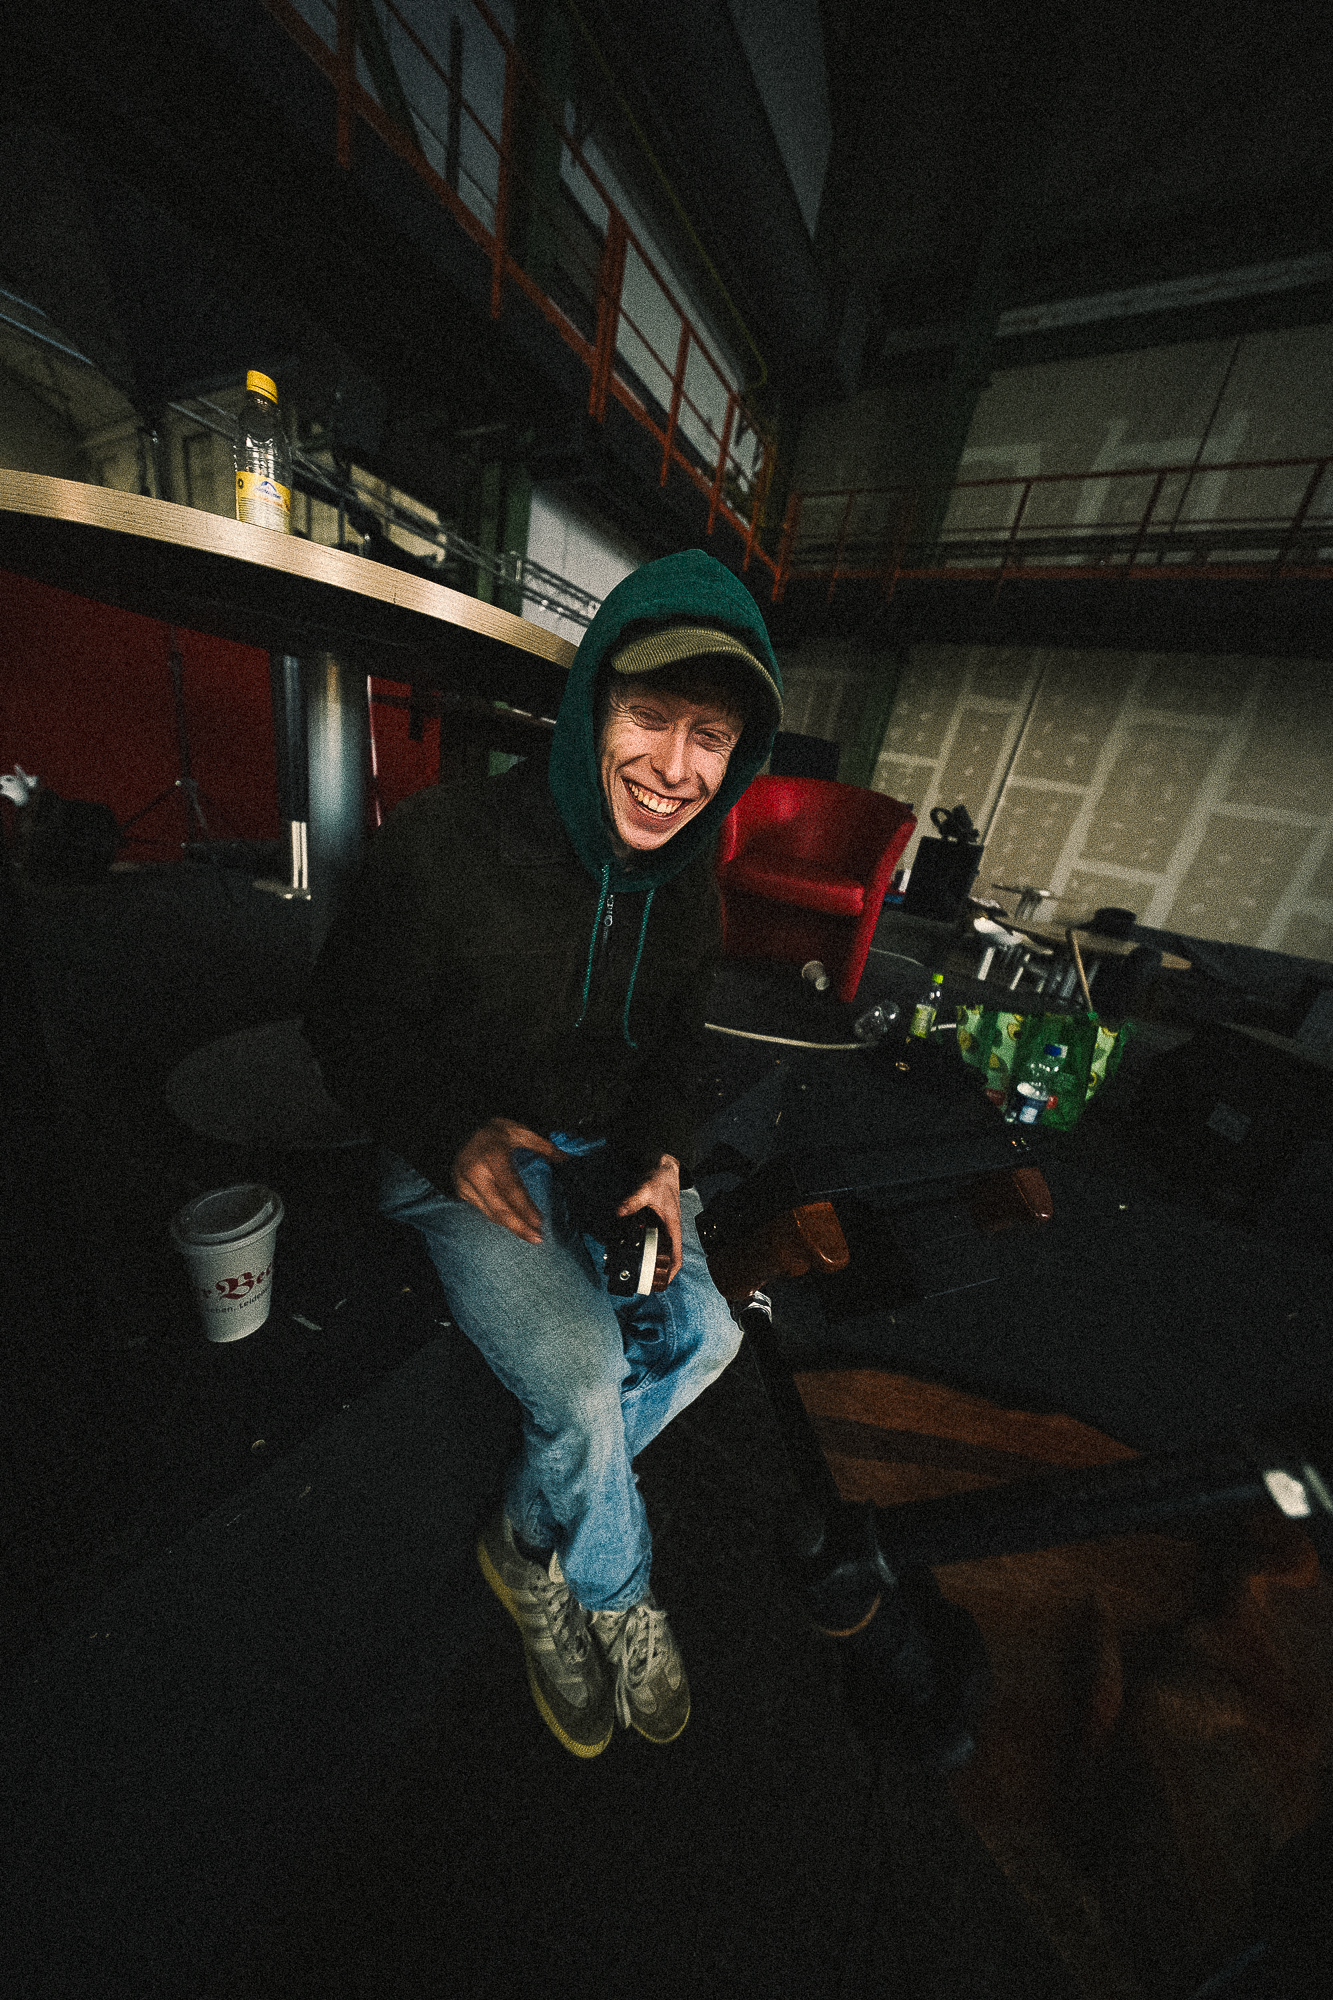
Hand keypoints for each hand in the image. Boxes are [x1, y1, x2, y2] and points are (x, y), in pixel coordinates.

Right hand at [452, 1118, 560, 1243]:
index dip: (525, 1207)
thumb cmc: (493, 1132)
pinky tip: (513, 1223)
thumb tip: (564, 1158)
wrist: (460, 1129)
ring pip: (490, 1212)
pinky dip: (499, 1217)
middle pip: (499, 1207)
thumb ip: (542, 1145)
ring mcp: (466, 1184)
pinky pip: (483, 1209)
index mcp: (493, 1157)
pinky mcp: (462, 1191)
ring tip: (529, 1235)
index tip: (539, 1222)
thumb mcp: (519, 1131)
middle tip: (537, 1239)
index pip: (511, 1188)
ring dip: (511, 1225)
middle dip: (519, 1226)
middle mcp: (476, 1173)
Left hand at [616, 1154, 682, 1283]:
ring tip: (625, 1267)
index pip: (676, 1256)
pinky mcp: (649, 1220)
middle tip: (636, 1280)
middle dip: (652, 1270)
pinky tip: (620, 1246)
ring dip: (642, 1258)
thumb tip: (619, 1212)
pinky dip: (634, 1244)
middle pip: (663, 1257)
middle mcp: (666, 1229)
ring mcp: (658, 1225)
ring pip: (652, 1248)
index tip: (661, 1284)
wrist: (660, 1163)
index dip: (671, 1273)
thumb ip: (634, 1200)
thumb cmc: (660, 1177)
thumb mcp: (647, 1189)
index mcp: (672, 1227)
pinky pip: (643, 1237)